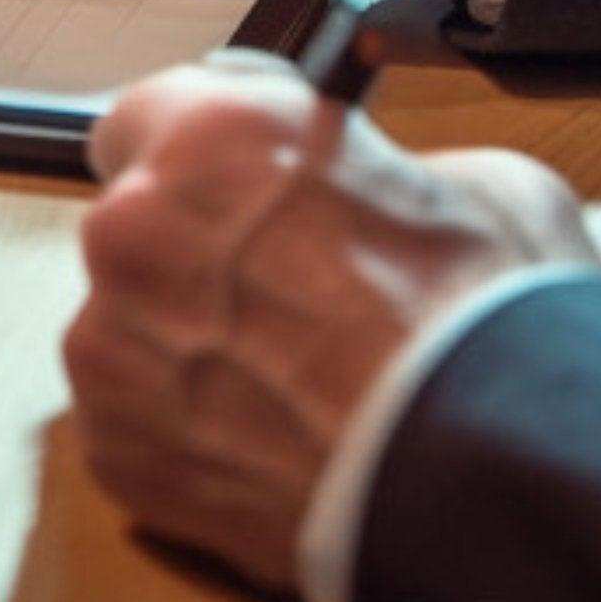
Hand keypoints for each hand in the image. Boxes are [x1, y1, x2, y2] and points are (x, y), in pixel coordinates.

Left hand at [64, 54, 600, 600]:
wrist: (486, 486)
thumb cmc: (488, 334)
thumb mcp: (471, 184)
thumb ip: (378, 170)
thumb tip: (364, 189)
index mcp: (210, 135)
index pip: (146, 115)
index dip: (200, 159)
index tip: (230, 189)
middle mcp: (137, 226)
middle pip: (136, 225)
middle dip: (194, 256)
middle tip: (282, 299)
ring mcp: (112, 342)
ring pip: (129, 327)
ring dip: (185, 346)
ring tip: (285, 386)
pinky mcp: (115, 445)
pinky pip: (134, 418)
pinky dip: (185, 430)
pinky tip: (267, 442)